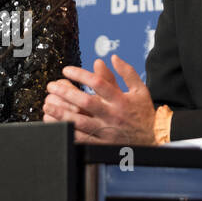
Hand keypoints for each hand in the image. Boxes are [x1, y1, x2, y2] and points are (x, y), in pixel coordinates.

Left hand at [42, 54, 157, 144]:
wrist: (154, 137)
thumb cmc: (144, 112)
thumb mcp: (140, 89)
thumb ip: (126, 72)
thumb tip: (112, 57)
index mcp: (120, 99)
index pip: (98, 83)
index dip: (80, 74)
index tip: (66, 70)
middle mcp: (112, 114)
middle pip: (86, 102)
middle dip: (66, 92)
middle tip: (51, 86)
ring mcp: (106, 130)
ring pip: (80, 121)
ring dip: (61, 113)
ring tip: (47, 104)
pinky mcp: (102, 143)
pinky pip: (81, 138)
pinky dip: (68, 131)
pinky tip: (56, 124)